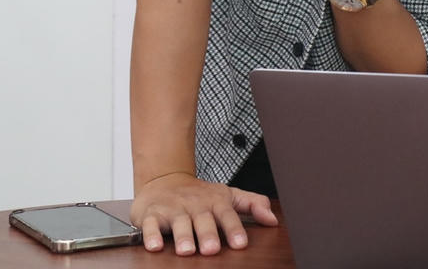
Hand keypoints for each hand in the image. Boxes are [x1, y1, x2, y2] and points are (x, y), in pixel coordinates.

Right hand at [130, 172, 276, 254]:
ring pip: (178, 223)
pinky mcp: (151, 214)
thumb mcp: (229, 195)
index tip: (240, 244)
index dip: (234, 229)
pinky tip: (155, 246)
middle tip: (211, 250)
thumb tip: (273, 220)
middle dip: (208, 234)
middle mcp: (195, 205)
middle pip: (203, 220)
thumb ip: (253, 205)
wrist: (164, 179)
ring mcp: (173, 209)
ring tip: (187, 251)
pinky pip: (150, 225)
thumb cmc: (200, 194)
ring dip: (183, 237)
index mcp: (216, 201)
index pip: (228, 215)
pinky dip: (151, 235)